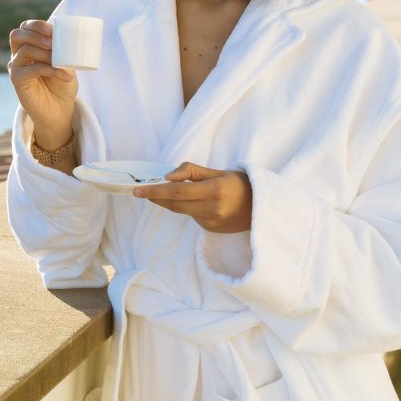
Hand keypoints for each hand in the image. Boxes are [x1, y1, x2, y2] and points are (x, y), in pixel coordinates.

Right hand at [8, 19, 76, 147]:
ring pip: (24, 50)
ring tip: (61, 61)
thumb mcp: (66, 63)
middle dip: (35, 34)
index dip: (36, 25)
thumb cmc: (62, 84)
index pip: (25, 27)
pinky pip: (31, 69)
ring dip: (45, 53)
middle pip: (17, 35)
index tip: (53, 30)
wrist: (59, 110)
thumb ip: (65, 50)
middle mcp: (19, 54)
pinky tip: (64, 75)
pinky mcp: (17, 80)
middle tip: (52, 41)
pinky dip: (49, 69)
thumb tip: (72, 38)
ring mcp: (16, 67)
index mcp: (29, 45)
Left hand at [132, 163, 251, 233]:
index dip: (155, 191)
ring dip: (170, 202)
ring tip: (163, 192)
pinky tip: (194, 201)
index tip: (138, 190)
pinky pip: (192, 217)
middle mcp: (212, 209)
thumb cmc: (240, 184)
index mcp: (213, 191)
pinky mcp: (211, 229)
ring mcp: (211, 222)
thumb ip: (191, 171)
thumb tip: (168, 177)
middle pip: (174, 204)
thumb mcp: (218, 171)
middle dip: (156, 197)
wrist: (262, 208)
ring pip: (181, 211)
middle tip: (141, 190)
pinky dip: (187, 208)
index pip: (176, 192)